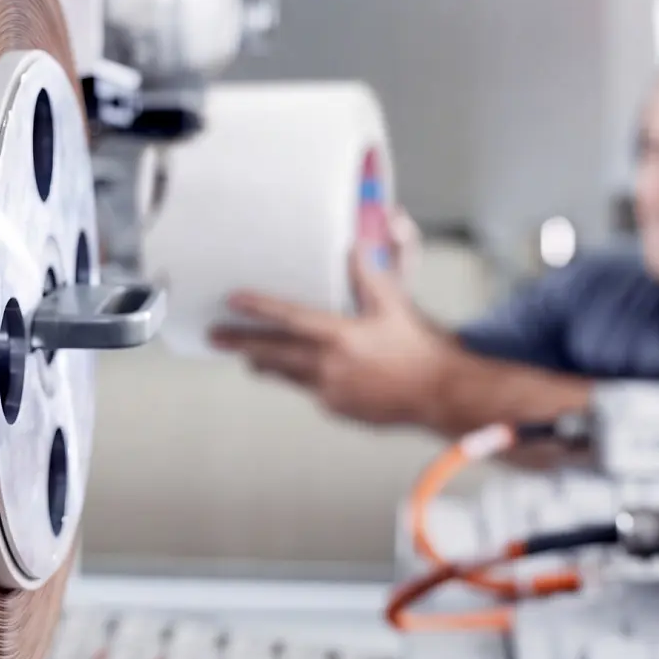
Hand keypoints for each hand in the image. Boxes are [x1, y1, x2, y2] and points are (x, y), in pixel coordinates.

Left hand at [209, 246, 456, 427]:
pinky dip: (303, 378)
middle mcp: (330, 367)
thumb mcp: (396, 304)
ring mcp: (332, 393)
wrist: (443, 395)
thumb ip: (371, 275)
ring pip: (287, 376)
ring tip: (248, 355)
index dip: (258, 307)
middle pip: (273, 354)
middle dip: (242, 343)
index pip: (289, 319)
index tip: (233, 300)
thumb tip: (355, 247)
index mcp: (341, 337)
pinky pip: (311, 391)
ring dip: (267, 363)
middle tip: (215, 337)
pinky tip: (306, 371)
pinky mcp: (339, 410)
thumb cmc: (423, 350)